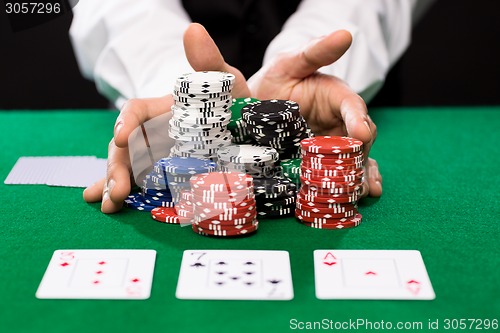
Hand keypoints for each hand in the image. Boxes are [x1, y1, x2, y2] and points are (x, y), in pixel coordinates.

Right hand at [83, 23, 249, 212]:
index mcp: (164, 109)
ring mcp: (158, 156)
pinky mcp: (165, 176)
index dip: (126, 123)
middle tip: (116, 191)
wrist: (253, 133)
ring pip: (128, 168)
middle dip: (117, 167)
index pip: (136, 111)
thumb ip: (208, 61)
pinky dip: (124, 193)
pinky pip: (140, 184)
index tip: (121, 138)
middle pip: (126, 147)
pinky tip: (108, 205)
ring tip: (109, 204)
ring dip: (115, 184)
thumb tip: (193, 31)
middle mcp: (155, 133)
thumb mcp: (224, 83)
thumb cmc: (234, 103)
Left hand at [248, 31, 381, 196]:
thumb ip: (314, 52)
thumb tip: (343, 33)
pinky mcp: (326, 162)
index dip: (357, 118)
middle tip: (358, 171)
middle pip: (358, 137)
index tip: (360, 132)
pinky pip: (345, 172)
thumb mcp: (289, 63)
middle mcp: (340, 120)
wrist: (259, 107)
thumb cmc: (276, 80)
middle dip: (360, 154)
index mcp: (336, 95)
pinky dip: (354, 183)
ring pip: (355, 158)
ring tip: (363, 190)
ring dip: (361, 174)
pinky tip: (361, 195)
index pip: (352, 105)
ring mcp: (334, 143)